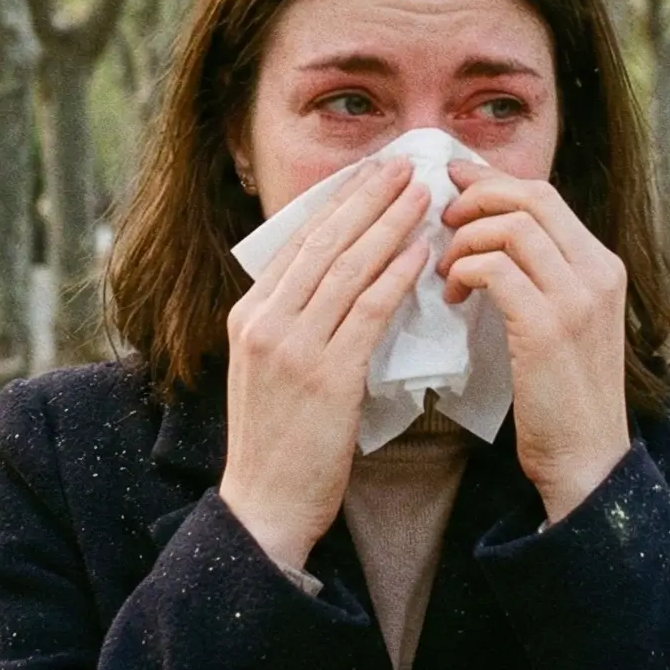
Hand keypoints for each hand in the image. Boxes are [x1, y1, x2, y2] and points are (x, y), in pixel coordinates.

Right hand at [221, 158, 429, 569]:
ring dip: (388, 225)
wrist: (265, 506)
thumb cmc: (277, 443)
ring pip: (347, 269)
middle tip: (403, 164)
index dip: (338, 204)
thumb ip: (296, 325)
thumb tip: (338, 282)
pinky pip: (366, 312)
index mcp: (248, 316)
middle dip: (366, 198)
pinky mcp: (326, 377)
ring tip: (422, 194)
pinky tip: (420, 254)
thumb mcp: (270, 370)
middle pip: (322, 243)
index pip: (298, 243)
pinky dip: (395, 277)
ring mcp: (292, 348)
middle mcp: (264, 322)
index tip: (372, 174)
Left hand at [439, 161, 629, 522]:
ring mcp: (577, 298)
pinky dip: (464, 271)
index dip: (493, 181)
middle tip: (442, 219)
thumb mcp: (565, 321)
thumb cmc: (563, 395)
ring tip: (447, 271)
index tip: (455, 183)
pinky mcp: (548, 327)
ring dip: (464, 240)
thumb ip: (542, 276)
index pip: (545, 195)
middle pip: (531, 196)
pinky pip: (495, 268)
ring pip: (510, 226)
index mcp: (603, 266)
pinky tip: (454, 296)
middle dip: (476, 196)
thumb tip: (489, 233)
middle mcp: (598, 272)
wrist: (586, 458)